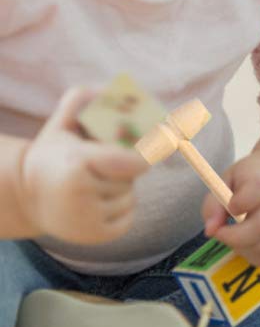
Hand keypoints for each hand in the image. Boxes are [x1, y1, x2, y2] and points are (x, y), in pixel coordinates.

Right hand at [18, 87, 148, 243]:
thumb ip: (83, 98)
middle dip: (126, 168)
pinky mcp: (95, 238)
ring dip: (121, 188)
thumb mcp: (63, 123)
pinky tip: (96, 202)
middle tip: (103, 164)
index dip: (150, 151)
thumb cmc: (53, 155)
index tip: (164, 141)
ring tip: (93, 184)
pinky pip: (128, 217)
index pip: (134, 161)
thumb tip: (112, 88)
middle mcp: (82, 196)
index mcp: (77, 164)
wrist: (28, 197)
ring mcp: (88, 221)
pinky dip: (120, 209)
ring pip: (130, 196)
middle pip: (132, 177)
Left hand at [202, 150, 259, 266]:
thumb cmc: (255, 178)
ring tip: (237, 237)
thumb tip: (210, 231)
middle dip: (235, 237)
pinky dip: (257, 256)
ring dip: (244, 249)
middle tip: (222, 234)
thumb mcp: (231, 178)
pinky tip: (250, 244)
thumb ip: (214, 202)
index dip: (238, 203)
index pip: (257, 189)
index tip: (229, 208)